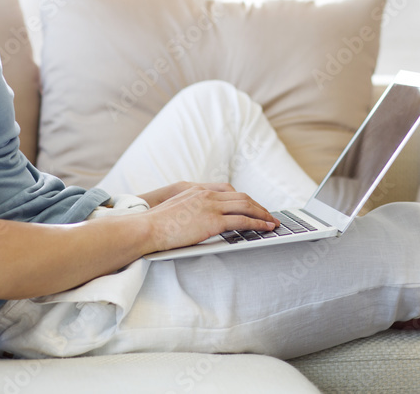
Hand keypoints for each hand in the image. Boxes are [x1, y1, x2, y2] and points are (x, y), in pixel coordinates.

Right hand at [140, 185, 278, 253]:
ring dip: (262, 215)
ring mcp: (210, 206)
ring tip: (272, 223)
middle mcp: (206, 194)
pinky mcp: (212, 221)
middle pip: (241, 197)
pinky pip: (242, 221)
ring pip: (245, 207)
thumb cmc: (155, 224)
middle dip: (258, 207)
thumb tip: (197, 220)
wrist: (147, 227)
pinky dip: (257, 224)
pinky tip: (265, 228)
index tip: (253, 206)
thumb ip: (190, 210)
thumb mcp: (175, 210)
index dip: (244, 199)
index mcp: (198, 190)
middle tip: (269, 215)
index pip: (229, 191)